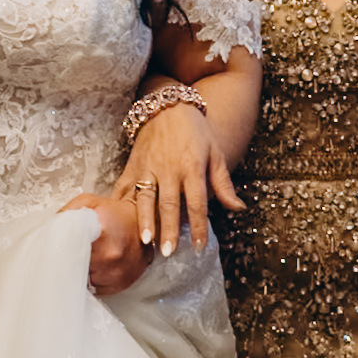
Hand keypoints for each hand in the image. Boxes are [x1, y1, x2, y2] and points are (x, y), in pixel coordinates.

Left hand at [61, 190, 151, 296]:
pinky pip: (94, 288)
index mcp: (100, 229)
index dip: (58, 248)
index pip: (68, 246)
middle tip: (68, 252)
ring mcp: (116, 271)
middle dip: (68, 260)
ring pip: (82, 278)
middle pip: (73, 265)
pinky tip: (95, 266)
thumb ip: (67, 212)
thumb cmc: (116, 214)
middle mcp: (110, 253)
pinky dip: (91, 279)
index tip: (53, 248)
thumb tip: (48, 229)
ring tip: (86, 257)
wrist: (145, 227)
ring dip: (80, 270)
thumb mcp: (89, 202)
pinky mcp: (119, 284)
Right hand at [115, 102, 244, 257]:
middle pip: (169, 204)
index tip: (198, 247)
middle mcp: (169, 169)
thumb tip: (238, 208)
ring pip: (145, 198)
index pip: (197, 202)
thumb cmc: (195, 131)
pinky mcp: (133, 165)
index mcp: (192, 167)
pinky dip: (120, 205)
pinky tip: (119, 220)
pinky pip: (124, 187)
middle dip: (169, 230)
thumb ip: (223, 184)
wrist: (167, 105)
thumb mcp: (215, 153)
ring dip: (145, 221)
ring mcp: (148, 167)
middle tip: (168, 252)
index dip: (198, 226)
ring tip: (145, 241)